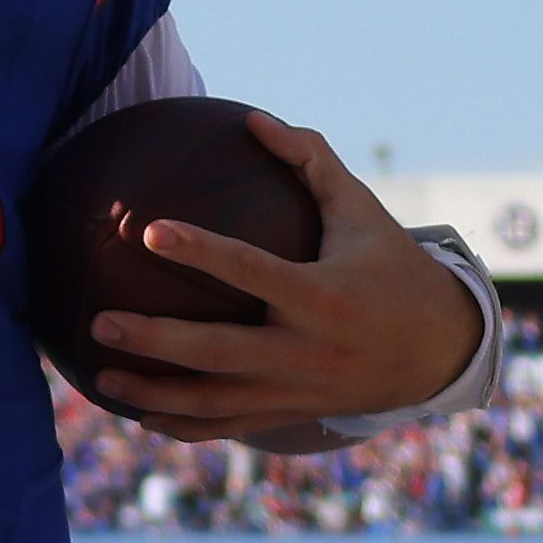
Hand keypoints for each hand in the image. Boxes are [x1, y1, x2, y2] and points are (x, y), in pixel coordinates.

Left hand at [90, 113, 485, 443]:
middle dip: (156, 341)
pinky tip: (138, 415)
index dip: (200, 250)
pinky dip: (184, 424)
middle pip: (220, 351)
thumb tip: (253, 118)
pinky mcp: (293, 411)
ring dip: (154, 393)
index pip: (251, 270)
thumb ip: (311, 162)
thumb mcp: (363, 212)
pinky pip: (230, 424)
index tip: (148, 231)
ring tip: (99, 377)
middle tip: (99, 322)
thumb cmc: (392, 268)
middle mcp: (308, 348)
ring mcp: (299, 388)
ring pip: (215, 400)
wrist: (443, 350)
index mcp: (324, 295)